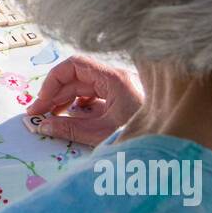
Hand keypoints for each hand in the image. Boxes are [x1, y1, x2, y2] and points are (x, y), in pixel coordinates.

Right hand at [26, 55, 143, 145]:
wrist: (174, 147)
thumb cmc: (145, 137)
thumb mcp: (102, 133)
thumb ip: (70, 128)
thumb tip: (42, 126)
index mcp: (113, 79)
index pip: (73, 66)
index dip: (52, 82)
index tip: (41, 104)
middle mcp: (115, 79)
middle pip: (75, 77)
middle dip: (54, 95)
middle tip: (37, 116)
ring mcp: (119, 89)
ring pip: (83, 87)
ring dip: (64, 101)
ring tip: (50, 119)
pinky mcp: (122, 101)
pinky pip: (93, 96)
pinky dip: (78, 106)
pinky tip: (72, 119)